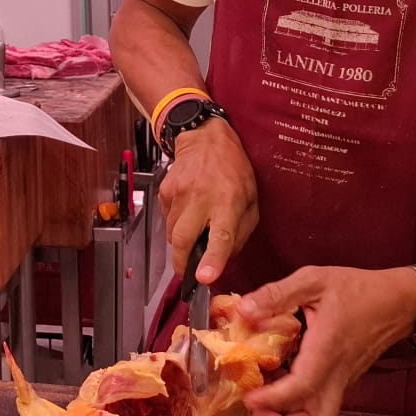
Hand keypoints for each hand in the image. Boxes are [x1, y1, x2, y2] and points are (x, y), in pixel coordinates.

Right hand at [159, 121, 258, 284]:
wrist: (205, 138)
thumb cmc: (234, 170)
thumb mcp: (252, 199)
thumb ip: (241, 231)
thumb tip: (225, 258)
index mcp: (228, 201)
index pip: (220, 235)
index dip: (212, 258)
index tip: (204, 277)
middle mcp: (200, 197)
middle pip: (183, 239)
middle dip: (182, 263)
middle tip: (187, 273)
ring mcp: (178, 194)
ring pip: (172, 233)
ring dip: (181, 242)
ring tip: (194, 230)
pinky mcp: (164, 192)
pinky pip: (167, 220)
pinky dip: (176, 225)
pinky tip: (187, 213)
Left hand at [237, 266, 415, 415]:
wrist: (398, 300)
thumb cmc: (358, 288)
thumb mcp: (314, 280)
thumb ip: (277, 294)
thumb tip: (243, 309)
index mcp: (327, 348)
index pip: (302, 388)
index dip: (273, 400)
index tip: (248, 399)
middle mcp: (338, 373)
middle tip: (255, 413)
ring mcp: (344, 380)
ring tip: (262, 405)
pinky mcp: (345, 380)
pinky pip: (322, 403)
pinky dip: (299, 407)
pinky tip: (278, 387)